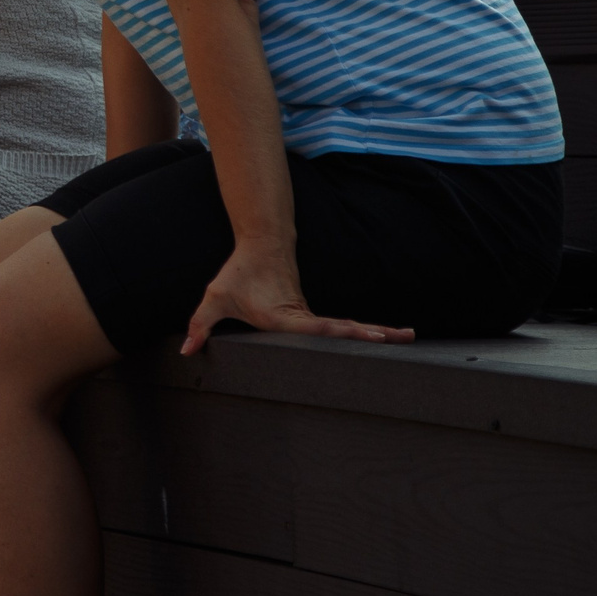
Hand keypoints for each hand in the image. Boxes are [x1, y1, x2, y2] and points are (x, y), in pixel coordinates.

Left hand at [180, 239, 414, 355]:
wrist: (260, 243)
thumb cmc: (238, 273)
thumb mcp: (215, 298)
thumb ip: (200, 325)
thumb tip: (188, 352)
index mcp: (283, 316)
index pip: (316, 328)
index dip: (340, 334)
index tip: (365, 336)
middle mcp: (302, 316)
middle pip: (342, 329)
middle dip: (372, 334)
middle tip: (405, 337)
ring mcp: (309, 315)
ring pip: (345, 326)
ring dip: (375, 332)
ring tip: (408, 336)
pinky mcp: (310, 314)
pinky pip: (339, 326)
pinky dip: (361, 332)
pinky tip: (381, 338)